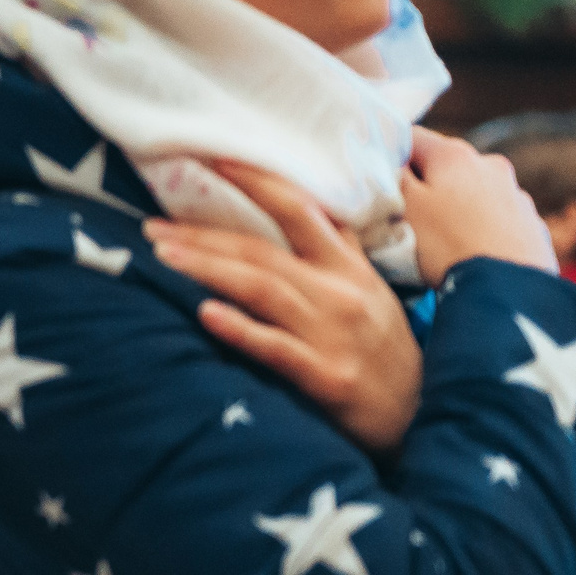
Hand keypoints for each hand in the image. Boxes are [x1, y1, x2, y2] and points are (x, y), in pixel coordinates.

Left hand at [144, 161, 424, 455]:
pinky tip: (204, 314)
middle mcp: (340, 292)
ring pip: (261, 288)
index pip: (298, 209)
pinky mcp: (326, 378)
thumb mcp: (372, 292)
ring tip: (163, 256)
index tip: (210, 160)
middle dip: (203, 235)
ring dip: (208, 268)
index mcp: (348, 267)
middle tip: (152, 227)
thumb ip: (339, 251)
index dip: (254, 181)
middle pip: (262, 251)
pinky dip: (240, 328)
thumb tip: (307, 207)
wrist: (423, 413)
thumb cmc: (386, 352)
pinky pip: (275, 348)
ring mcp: (333, 334)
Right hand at [400, 129, 558, 284]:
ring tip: (441, 238)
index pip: (412, 137)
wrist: (509, 289)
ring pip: (474, 190)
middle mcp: (490, 164)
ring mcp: (516, 193)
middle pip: (445, 165)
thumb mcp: (405, 209)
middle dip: (425, 183)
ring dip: (456, 205)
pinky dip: (481, 226)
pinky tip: (471, 251)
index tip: (378, 181)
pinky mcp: (532, 223)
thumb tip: (391, 162)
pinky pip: (497, 217)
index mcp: (455, 155)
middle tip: (406, 214)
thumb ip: (393, 179)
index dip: (390, 155)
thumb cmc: (448, 245)